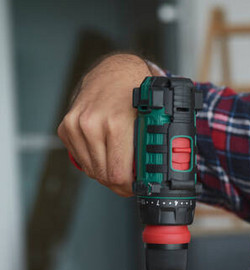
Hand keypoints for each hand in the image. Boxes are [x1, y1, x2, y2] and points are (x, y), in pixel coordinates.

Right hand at [57, 54, 154, 196]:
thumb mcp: (152, 119)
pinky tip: (106, 155)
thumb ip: (151, 146)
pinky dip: (93, 162)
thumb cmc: (137, 95)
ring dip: (106, 174)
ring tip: (120, 169)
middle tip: (131, 183)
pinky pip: (80, 159)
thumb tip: (154, 178)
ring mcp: (76, 125)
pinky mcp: (66, 127)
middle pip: (103, 175)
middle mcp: (92, 124)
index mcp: (116, 124)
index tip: (137, 188)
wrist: (115, 73)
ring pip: (91, 170)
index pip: (117, 174)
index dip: (129, 187)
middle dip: (119, 183)